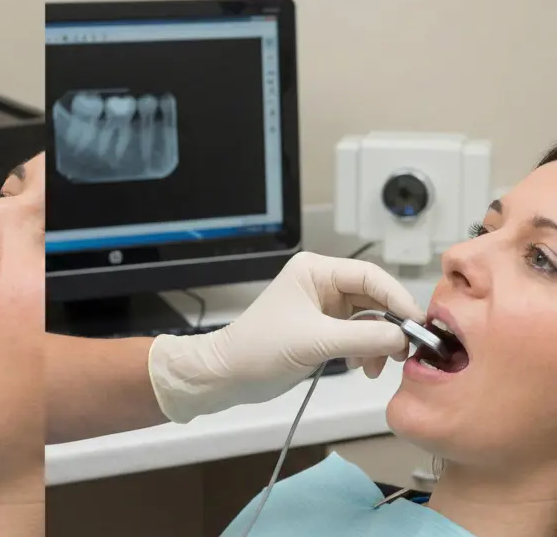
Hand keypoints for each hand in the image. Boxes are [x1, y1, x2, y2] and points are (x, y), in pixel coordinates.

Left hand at [148, 251, 424, 422]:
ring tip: (379, 367)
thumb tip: (404, 337)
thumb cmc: (260, 349)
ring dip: (380, 344)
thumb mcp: (315, 341)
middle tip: (406, 353)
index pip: (370, 276)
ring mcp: (324, 308)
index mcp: (315, 271)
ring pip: (370, 319)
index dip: (397, 298)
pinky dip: (367, 352)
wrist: (227, 376)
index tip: (419, 324)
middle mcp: (322, 284)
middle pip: (374, 298)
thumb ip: (364, 336)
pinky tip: (363, 368)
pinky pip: (359, 336)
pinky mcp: (324, 331)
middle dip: (391, 326)